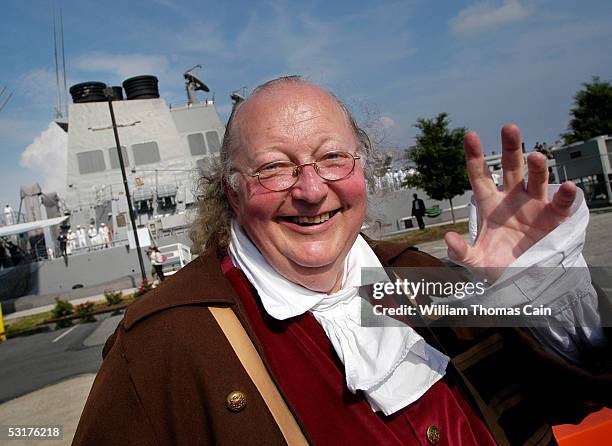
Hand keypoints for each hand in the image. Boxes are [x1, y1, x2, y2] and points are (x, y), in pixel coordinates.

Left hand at [444, 124, 575, 280]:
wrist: (522, 279)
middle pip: (511, 168)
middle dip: (511, 148)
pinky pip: (561, 203)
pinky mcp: (554, 218)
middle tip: (509, 128)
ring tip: (536, 156)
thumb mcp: (476, 260)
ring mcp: (534, 205)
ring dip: (538, 168)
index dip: (474, 156)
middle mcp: (513, 198)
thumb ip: (460, 252)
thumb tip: (448, 238)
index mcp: (490, 203)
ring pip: (536, 180)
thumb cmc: (497, 265)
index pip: (480, 175)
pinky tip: (568, 187)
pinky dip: (566, 195)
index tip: (470, 136)